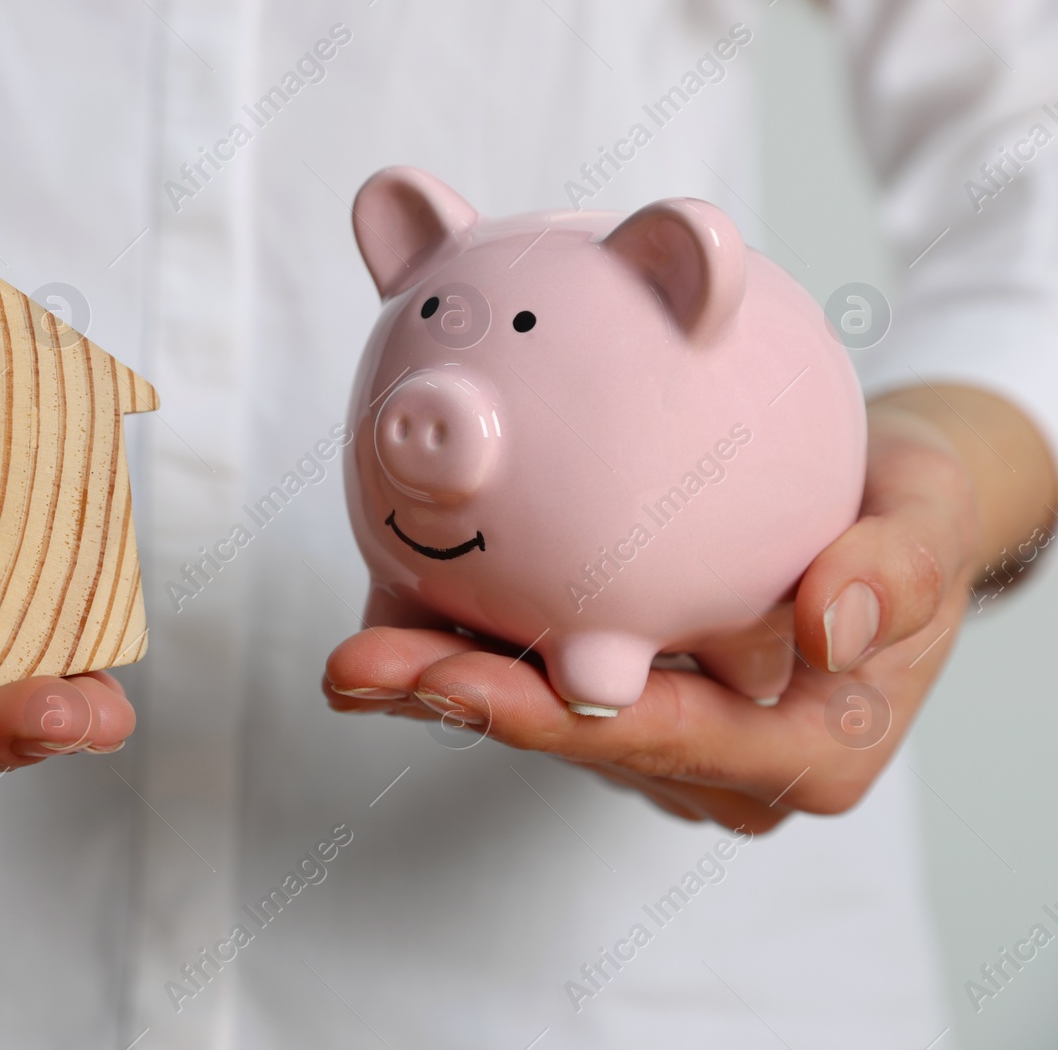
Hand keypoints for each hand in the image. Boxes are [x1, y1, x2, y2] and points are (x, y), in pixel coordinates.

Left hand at [323, 387, 1054, 830]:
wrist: (888, 515)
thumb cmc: (907, 518)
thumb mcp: (929, 521)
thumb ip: (897, 571)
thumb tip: (827, 627)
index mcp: (803, 752)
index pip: (657, 738)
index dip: (547, 718)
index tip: (451, 682)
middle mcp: (726, 767)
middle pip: (576, 737)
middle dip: (460, 705)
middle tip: (358, 666)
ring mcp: (673, 743)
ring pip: (544, 715)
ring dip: (443, 686)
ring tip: (353, 654)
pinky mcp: (636, 701)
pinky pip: (541, 678)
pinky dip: (469, 647)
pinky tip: (394, 612)